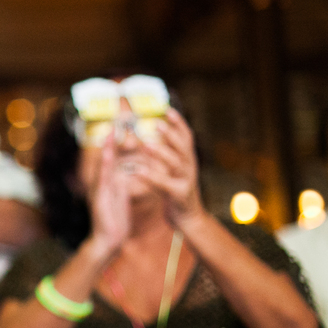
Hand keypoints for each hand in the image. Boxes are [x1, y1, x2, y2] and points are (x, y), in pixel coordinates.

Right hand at [85, 131, 130, 258]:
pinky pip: (102, 179)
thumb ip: (120, 186)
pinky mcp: (98, 198)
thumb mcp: (119, 200)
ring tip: (109, 132)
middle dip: (108, 141)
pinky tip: (106, 155)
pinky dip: (103, 165)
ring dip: (104, 148)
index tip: (120, 127)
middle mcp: (100, 185)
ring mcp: (98, 191)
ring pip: (101, 165)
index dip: (114, 144)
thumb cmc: (115, 222)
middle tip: (113, 122)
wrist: (107, 242)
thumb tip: (125, 174)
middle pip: (103, 158)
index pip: (110, 160)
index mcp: (107, 185)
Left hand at [138, 109, 204, 227]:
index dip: (179, 123)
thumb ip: (170, 156)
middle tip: (157, 123)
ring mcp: (187, 180)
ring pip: (176, 163)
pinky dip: (151, 176)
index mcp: (188, 160)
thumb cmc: (177, 193)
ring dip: (161, 152)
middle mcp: (190, 167)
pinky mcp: (180, 195)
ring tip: (146, 144)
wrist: (189, 219)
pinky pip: (164, 183)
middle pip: (183, 147)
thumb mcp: (176, 172)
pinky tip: (137, 170)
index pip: (187, 137)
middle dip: (171, 134)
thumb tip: (160, 136)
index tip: (168, 109)